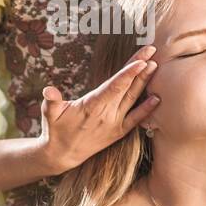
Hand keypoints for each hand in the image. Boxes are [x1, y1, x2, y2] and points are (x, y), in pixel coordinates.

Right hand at [38, 44, 160, 174]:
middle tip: (152, 50)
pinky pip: (135, 119)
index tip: (141, 60)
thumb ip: (51, 101)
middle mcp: (107, 115)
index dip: (128, 73)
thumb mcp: (49, 114)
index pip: (114, 87)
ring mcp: (114, 124)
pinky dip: (146, 109)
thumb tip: (48, 90)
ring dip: (144, 82)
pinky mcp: (118, 132)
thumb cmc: (55, 129)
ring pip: (133, 99)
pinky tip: (157, 98)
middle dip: (140, 68)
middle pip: (127, 87)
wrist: (62, 156)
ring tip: (154, 65)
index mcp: (92, 106)